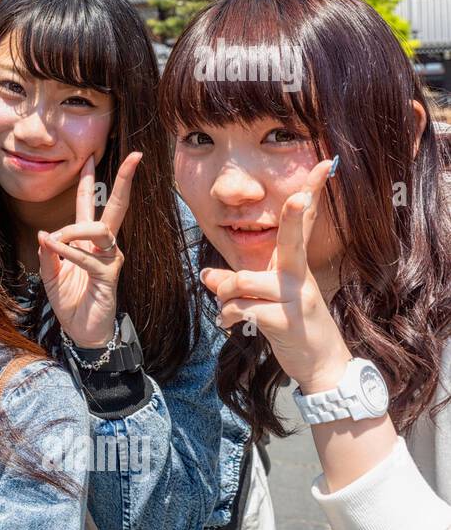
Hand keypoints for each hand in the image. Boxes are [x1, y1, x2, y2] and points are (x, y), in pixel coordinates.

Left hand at [37, 152, 141, 347]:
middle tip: (134, 157)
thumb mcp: (50, 274)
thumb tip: (44, 235)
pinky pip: (88, 256)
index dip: (89, 182)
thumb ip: (47, 254)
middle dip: (123, 181)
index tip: (89, 158)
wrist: (81, 331)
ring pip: (100, 229)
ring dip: (74, 229)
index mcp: (87, 240)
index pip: (90, 205)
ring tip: (56, 240)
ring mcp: (110, 258)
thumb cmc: (70, 300)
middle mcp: (103, 244)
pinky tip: (55, 248)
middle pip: (116, 207)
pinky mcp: (109, 274)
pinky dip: (69, 251)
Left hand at [200, 158, 351, 394]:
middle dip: (296, 216)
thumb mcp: (262, 301)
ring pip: (241, 282)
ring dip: (224, 297)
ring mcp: (296, 299)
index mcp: (294, 267)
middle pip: (292, 240)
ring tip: (228, 312)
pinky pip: (241, 309)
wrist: (319, 364)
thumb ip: (234, 284)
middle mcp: (298, 277)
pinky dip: (228, 317)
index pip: (303, 226)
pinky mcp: (287, 321)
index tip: (324, 165)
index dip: (312, 195)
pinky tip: (231, 326)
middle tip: (299, 197)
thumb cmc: (290, 325)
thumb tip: (205, 274)